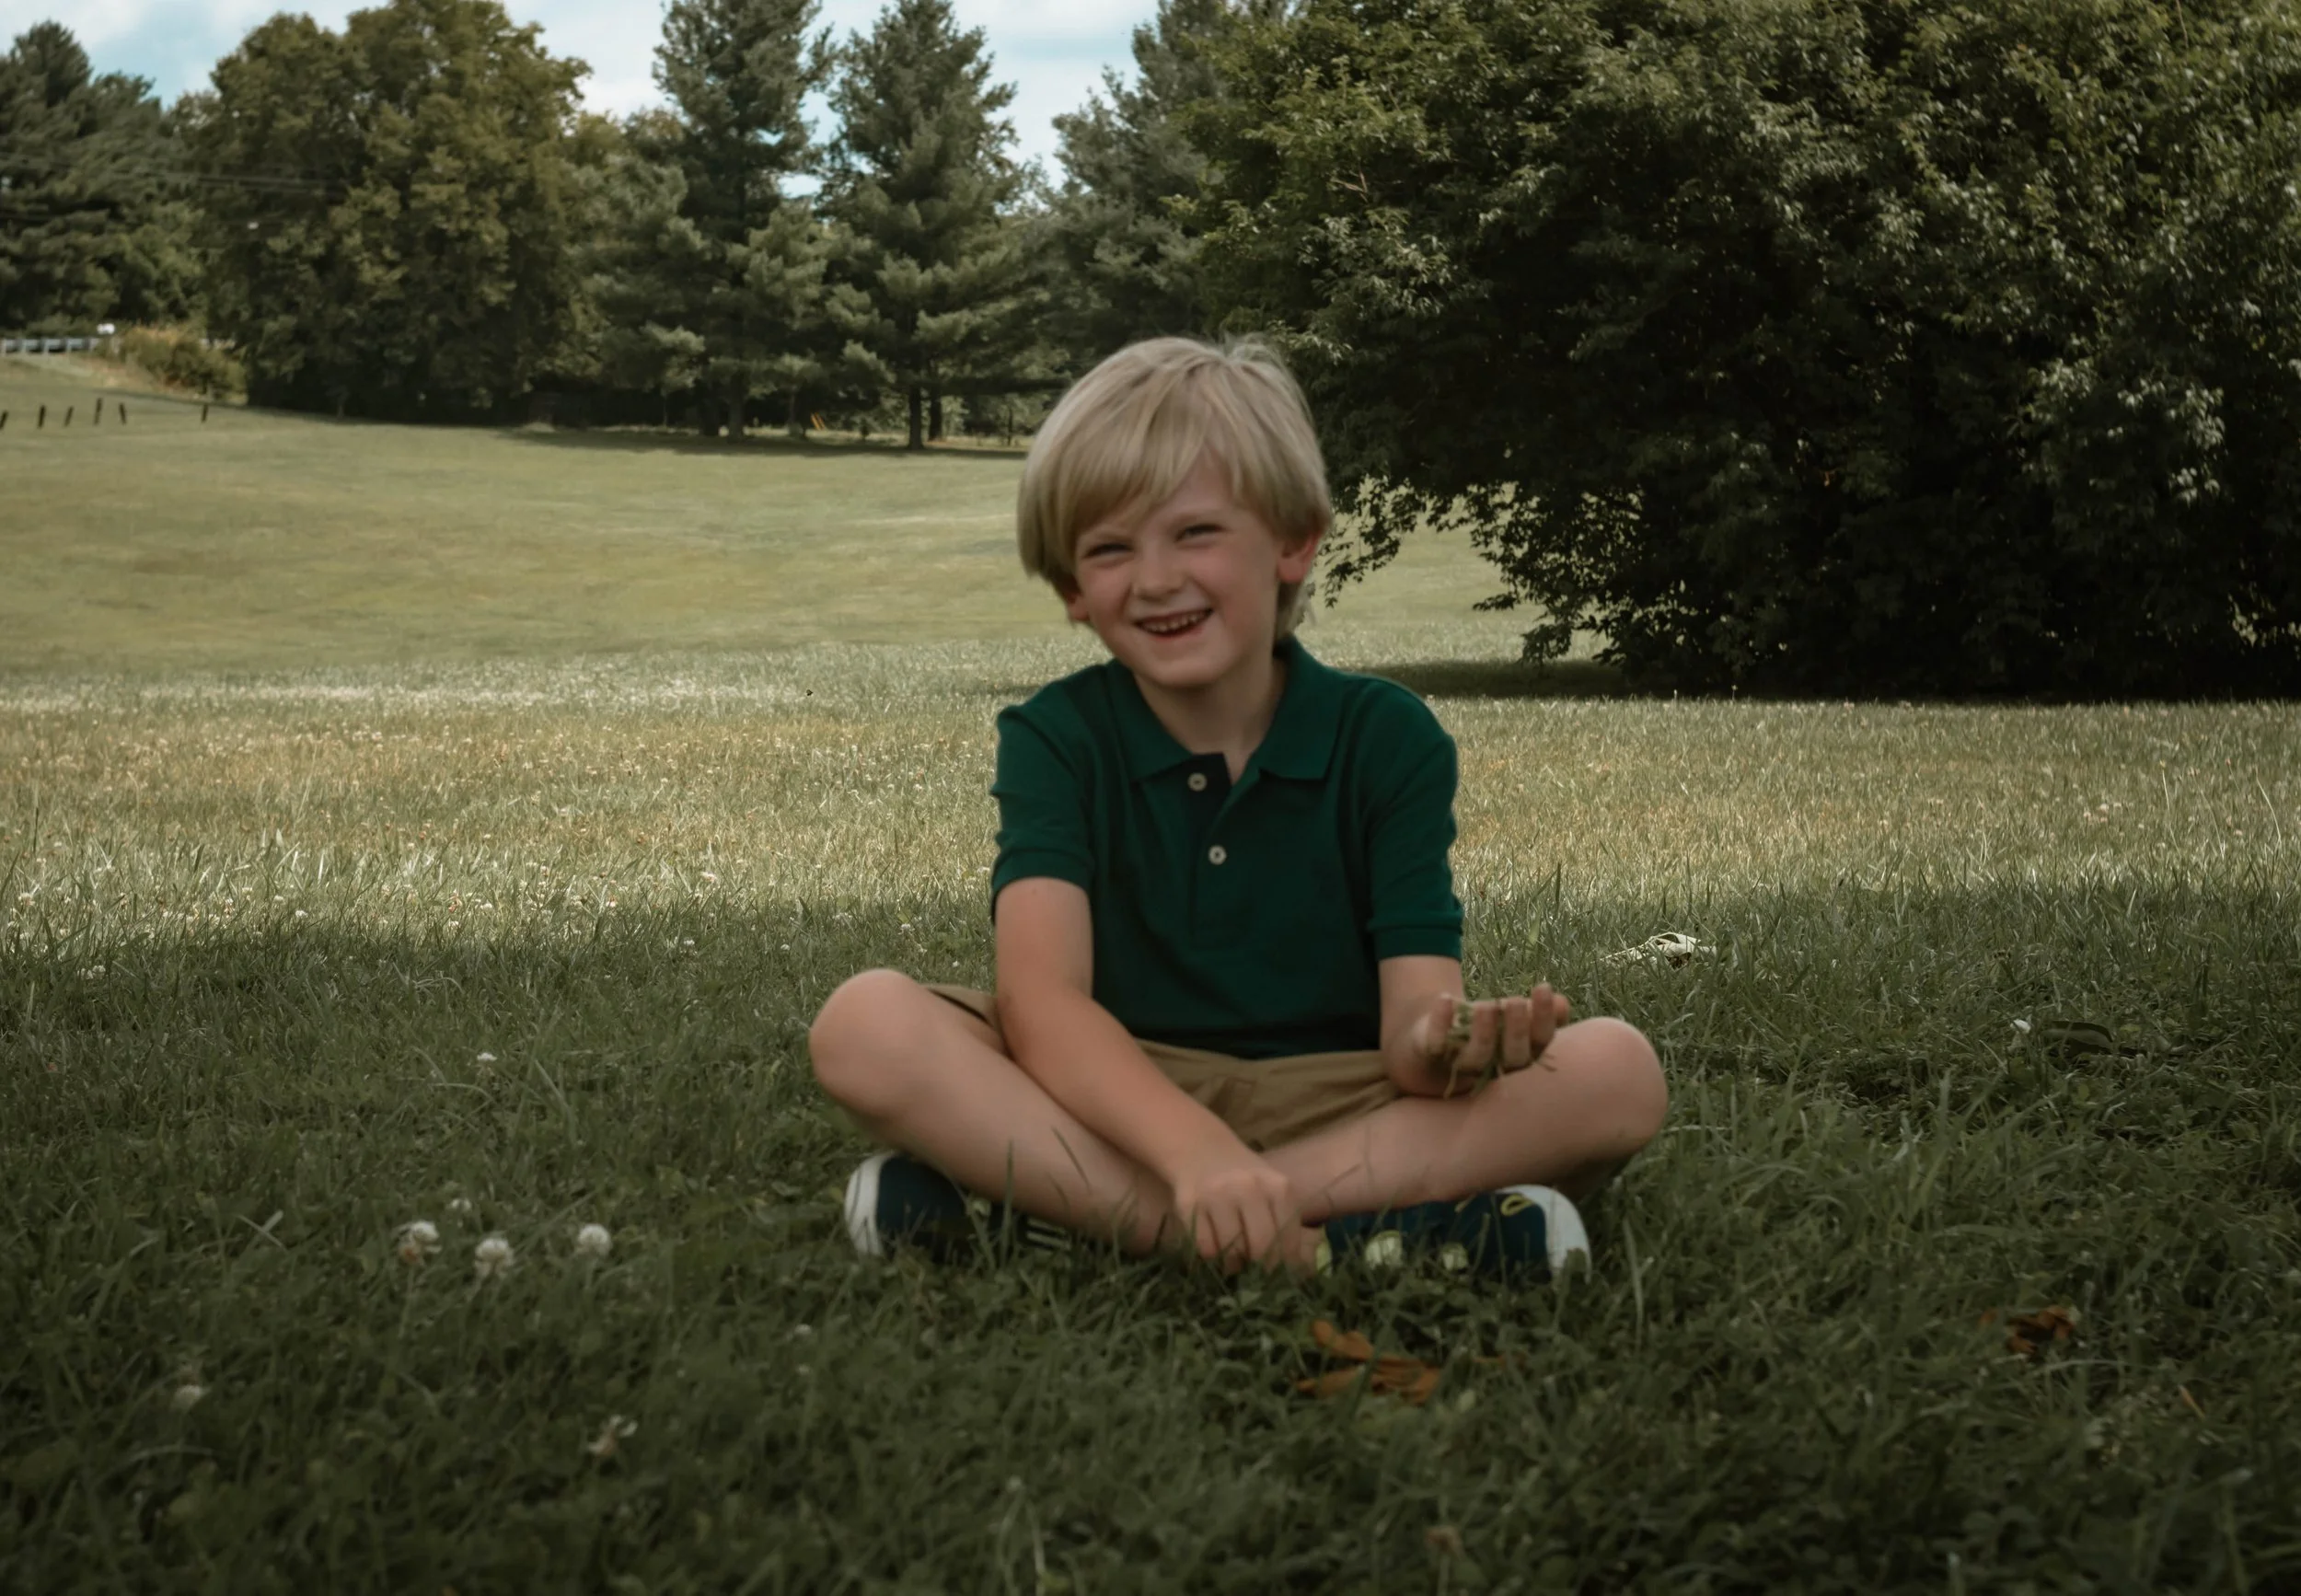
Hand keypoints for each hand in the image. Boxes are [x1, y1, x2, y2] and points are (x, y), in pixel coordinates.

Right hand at [1164, 1141, 1319, 1272]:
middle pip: (1260, 1248)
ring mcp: (1218, 1196)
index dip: (1282, 1266)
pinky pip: (1205, 1248)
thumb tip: (1296, 1271)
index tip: (1276, 1274)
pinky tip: (1215, 1248)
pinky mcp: (1190, 1205)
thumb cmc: (1246, 1181)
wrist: (1203, 1151)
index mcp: (1279, 1188)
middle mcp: (1249, 1189)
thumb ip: (1285, 1227)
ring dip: (1233, 1264)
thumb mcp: (1274, 1193)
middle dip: (1258, 1268)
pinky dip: (1211, 1257)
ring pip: (1231, 1251)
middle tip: (1253, 1271)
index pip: (1288, 1243)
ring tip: (1234, 1259)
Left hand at [1392, 984, 1571, 1097]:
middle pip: (1513, 1056)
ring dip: (1483, 1032)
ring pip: (1477, 1056)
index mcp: (1521, 1056)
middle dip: (1516, 1030)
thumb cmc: (1483, 1031)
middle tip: (1514, 1001)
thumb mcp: (1511, 1018)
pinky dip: (1441, 1022)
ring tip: (1486, 1005)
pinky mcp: (1434, 1056)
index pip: (1540, 1042)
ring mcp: (1463, 1065)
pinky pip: (1437, 1045)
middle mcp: (1496, 1066)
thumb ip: (1535, 1013)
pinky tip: (1446, 998)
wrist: (1434, 1049)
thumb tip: (1562, 1002)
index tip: (1544, 987)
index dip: (1544, 1018)